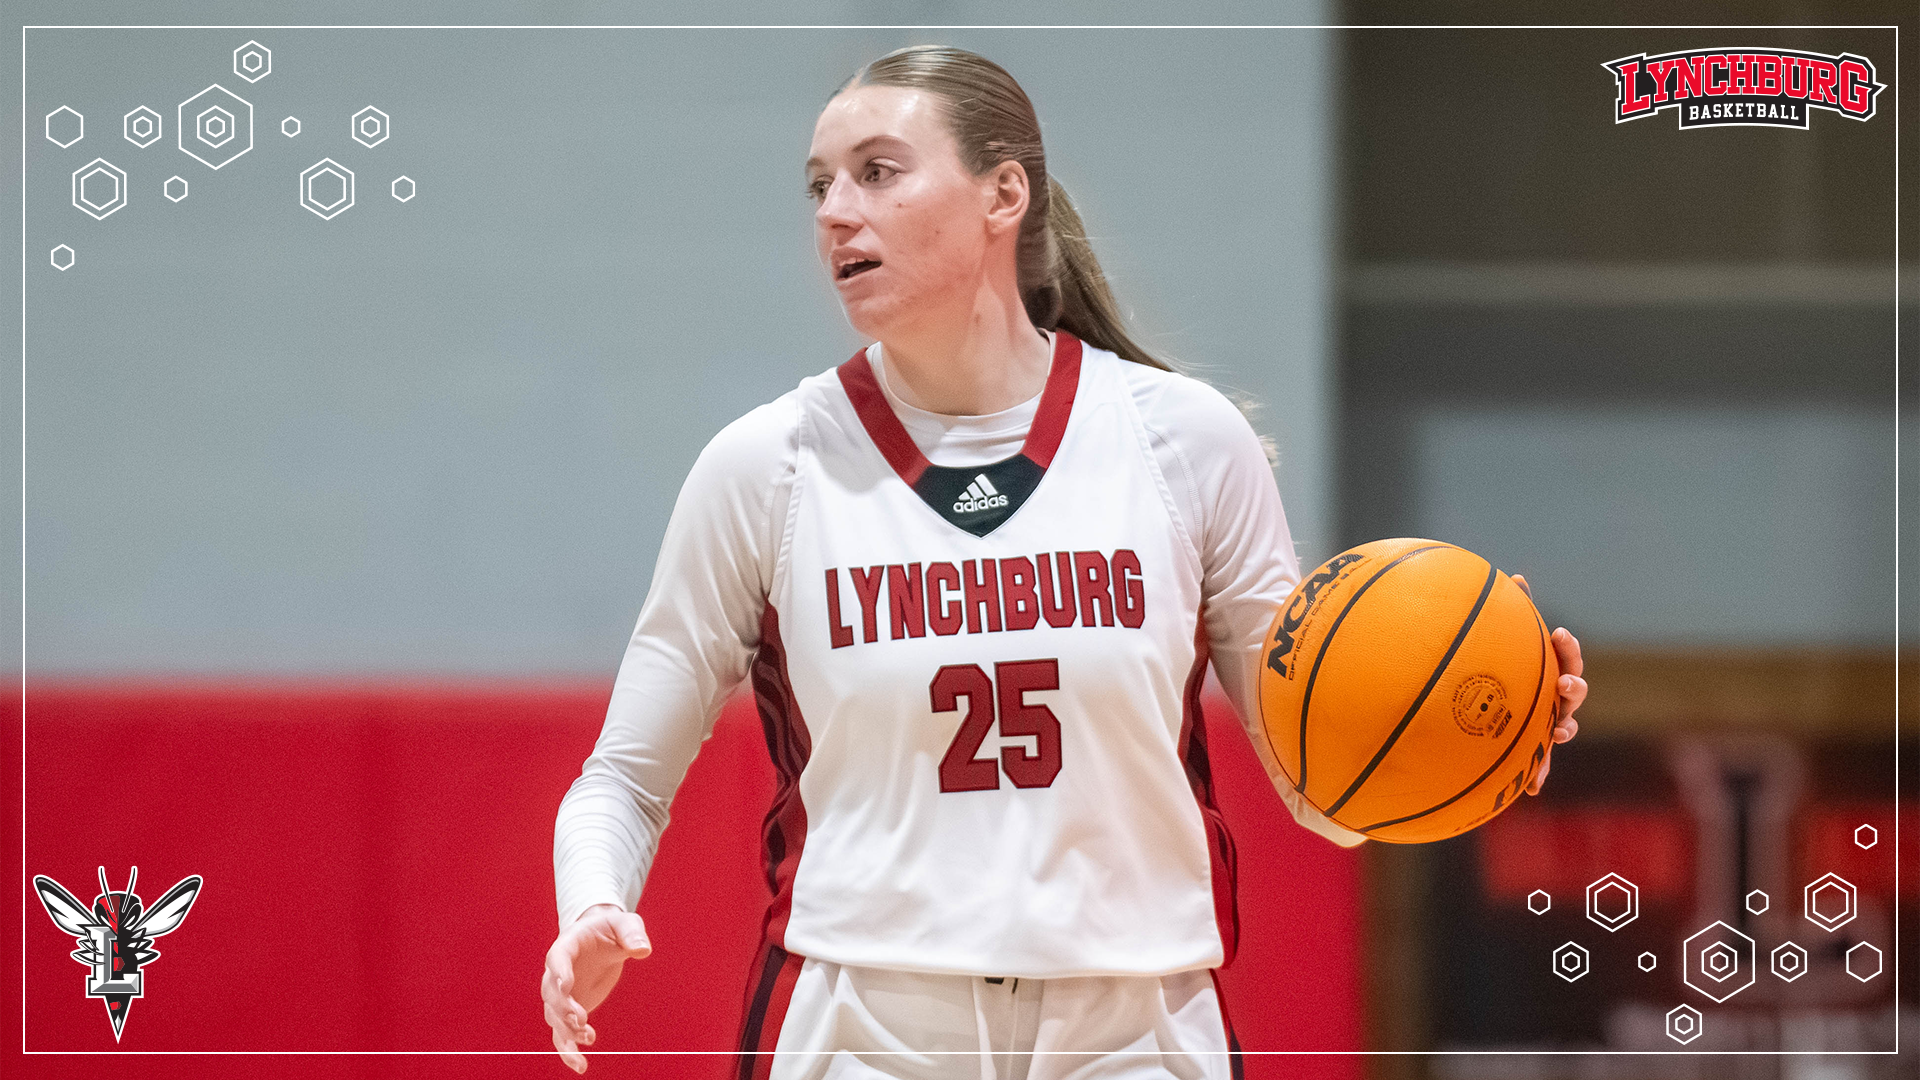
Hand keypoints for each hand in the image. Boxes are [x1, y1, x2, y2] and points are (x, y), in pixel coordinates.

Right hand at [541, 904, 651, 1073]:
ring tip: (588, 1037)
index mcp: (567, 946)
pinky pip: (562, 1033)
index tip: (566, 985)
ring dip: (566, 1031)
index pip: (557, 958)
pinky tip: (580, 1065)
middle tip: (580, 1019)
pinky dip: (568, 1050)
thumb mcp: (625, 924)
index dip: (559, 972)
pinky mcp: (569, 1012)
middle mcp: (556, 972)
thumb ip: (632, 933)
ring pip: (554, 1017)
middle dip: (563, 1007)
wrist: (601, 941)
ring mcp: (561, 995)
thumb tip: (643, 949)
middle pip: (551, 992)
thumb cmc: (612, 930)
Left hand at [1510, 574, 1583, 795]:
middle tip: (1563, 683)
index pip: (1567, 658)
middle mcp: (1556, 698)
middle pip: (1575, 693)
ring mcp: (1549, 724)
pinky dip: (1538, 775)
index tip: (1557, 634)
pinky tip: (1531, 788)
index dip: (1567, 648)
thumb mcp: (1510, 645)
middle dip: (1573, 688)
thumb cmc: (1505, 670)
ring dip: (1563, 730)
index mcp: (1551, 671)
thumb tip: (1517, 577)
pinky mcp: (1535, 750)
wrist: (1491, 711)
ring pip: (1565, 729)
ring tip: (1555, 732)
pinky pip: (1540, 765)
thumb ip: (1514, 612)